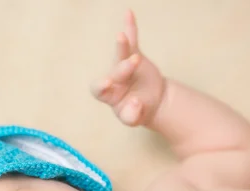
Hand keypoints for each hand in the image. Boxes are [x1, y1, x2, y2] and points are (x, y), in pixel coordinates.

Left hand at [91, 10, 165, 126]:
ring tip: (121, 36)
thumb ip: (132, 116)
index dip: (101, 86)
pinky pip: (133, 40)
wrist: (151, 101)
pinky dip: (130, 27)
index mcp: (108, 95)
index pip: (98, 89)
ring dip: (121, 45)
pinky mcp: (135, 55)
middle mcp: (113, 78)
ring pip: (121, 54)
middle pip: (116, 71)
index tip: (108, 82)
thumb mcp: (134, 119)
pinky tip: (128, 13)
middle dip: (123, 68)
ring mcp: (123, 65)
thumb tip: (135, 103)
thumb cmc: (137, 111)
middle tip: (133, 62)